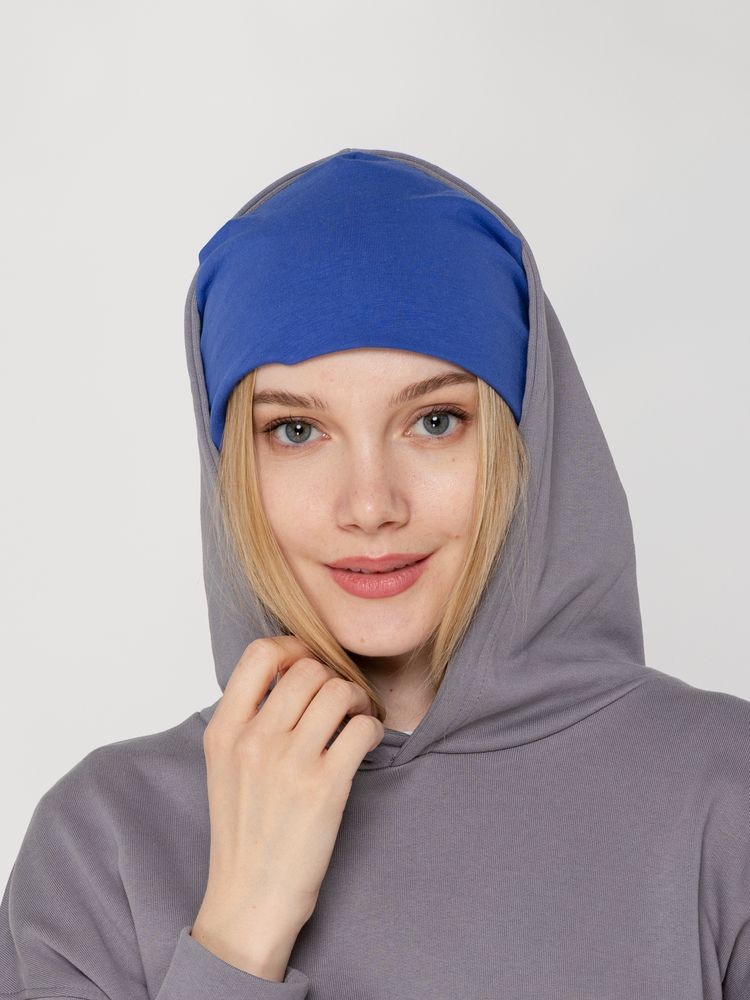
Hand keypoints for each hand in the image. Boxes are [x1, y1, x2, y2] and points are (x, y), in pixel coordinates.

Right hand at [190, 635, 383, 980]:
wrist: (250, 901)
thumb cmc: (244, 833)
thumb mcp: (225, 766)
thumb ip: (248, 718)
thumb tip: (292, 671)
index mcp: (223, 730)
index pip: (260, 653)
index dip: (294, 648)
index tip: (311, 663)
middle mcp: (253, 740)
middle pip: (307, 668)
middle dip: (332, 677)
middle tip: (342, 700)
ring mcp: (289, 763)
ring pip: (338, 691)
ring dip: (356, 700)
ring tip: (357, 719)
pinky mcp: (325, 787)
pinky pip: (362, 728)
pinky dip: (372, 728)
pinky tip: (366, 743)